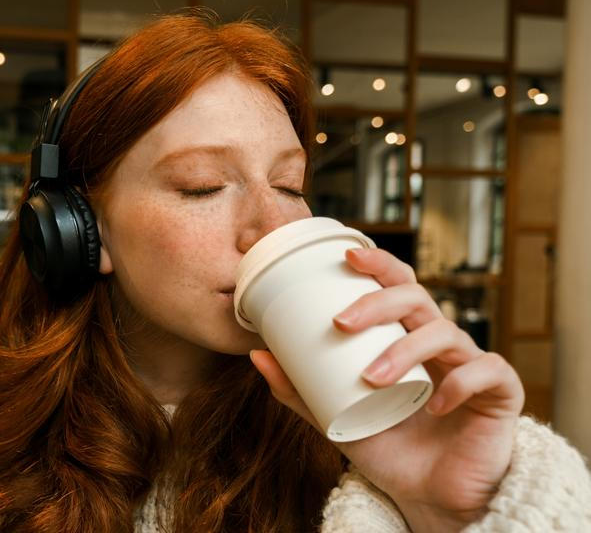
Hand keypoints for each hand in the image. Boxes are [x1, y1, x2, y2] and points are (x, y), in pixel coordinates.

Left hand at [249, 247, 524, 530]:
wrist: (429, 499)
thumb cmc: (387, 448)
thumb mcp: (333, 417)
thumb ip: (298, 388)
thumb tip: (256, 353)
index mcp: (404, 337)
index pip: (396, 286)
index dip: (378, 264)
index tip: (345, 256)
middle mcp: (438, 342)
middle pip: (417, 298)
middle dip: (378, 302)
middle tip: (342, 322)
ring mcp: (471, 364)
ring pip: (445, 333)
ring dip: (405, 351)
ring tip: (372, 378)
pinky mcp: (501, 393)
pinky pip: (487, 372)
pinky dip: (460, 382)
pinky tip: (436, 403)